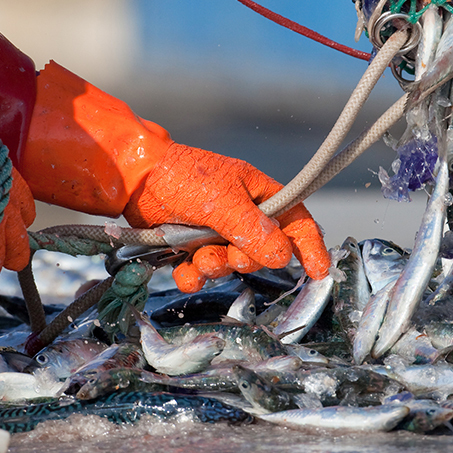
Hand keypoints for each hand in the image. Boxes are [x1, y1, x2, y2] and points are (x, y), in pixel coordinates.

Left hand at [123, 144, 330, 291]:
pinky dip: (194, 276)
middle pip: (264, 251)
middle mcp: (243, 214)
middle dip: (246, 260)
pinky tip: (183, 270)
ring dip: (217, 267)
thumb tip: (282, 256)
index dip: (310, 246)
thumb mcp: (222, 201)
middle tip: (229, 256)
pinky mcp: (192, 245)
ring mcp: (217, 231)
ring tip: (198, 258)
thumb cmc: (181, 176)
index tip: (319, 271)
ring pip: (232, 264)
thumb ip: (252, 230)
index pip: (296, 221)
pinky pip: (204, 272)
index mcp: (260, 194)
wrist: (133, 178)